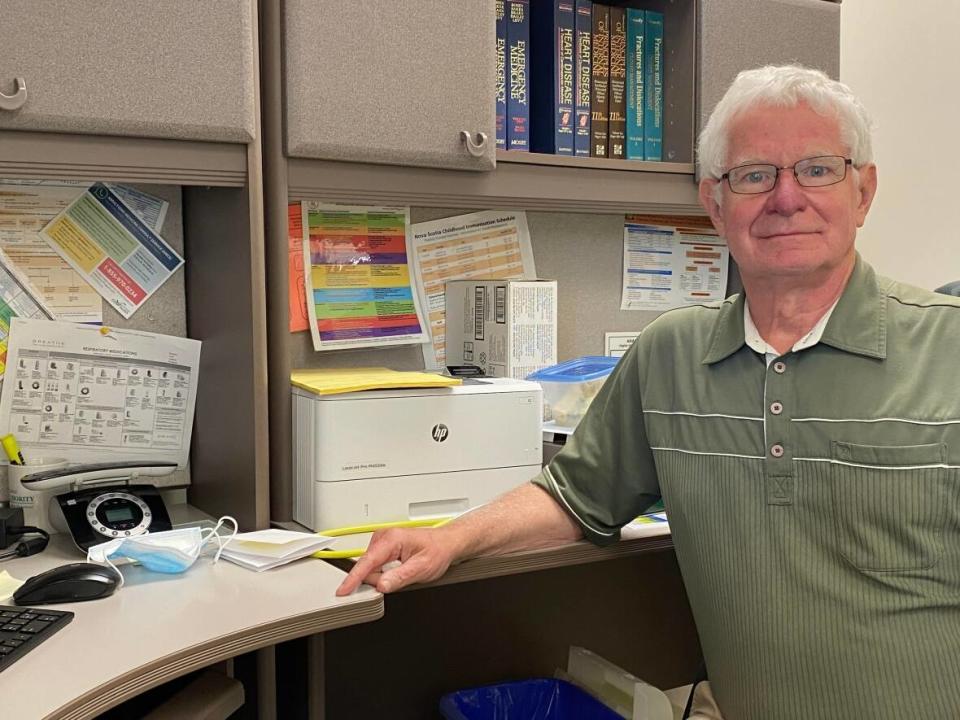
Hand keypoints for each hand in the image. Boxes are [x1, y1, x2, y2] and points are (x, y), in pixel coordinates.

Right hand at [335, 526, 457, 595]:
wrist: (446, 544)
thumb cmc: (437, 550)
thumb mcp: (421, 568)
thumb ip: (399, 577)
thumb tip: (381, 585)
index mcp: (391, 539)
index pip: (367, 562)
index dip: (353, 578)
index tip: (343, 590)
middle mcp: (383, 537)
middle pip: (368, 568)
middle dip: (380, 579)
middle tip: (404, 575)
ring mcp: (382, 542)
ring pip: (372, 569)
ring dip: (385, 576)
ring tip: (406, 570)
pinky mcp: (383, 549)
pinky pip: (377, 567)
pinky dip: (386, 572)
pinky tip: (401, 568)